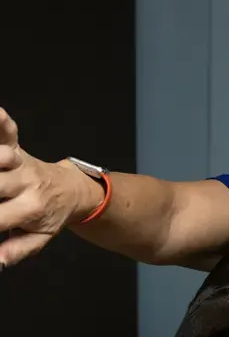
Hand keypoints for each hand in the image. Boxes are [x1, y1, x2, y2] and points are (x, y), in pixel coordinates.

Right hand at [0, 108, 101, 268]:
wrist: (75, 189)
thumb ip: (15, 251)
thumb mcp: (38, 239)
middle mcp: (26, 183)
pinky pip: (9, 131)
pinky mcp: (18, 148)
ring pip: (3, 157)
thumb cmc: (52, 215)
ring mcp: (22, 163)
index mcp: (31, 209)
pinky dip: (0, 121)